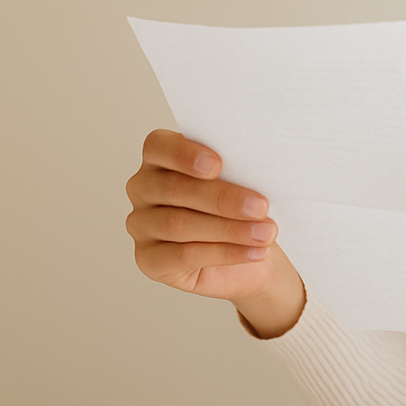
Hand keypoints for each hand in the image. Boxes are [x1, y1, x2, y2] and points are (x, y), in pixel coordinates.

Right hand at [125, 129, 304, 336]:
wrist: (248, 249)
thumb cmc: (241, 204)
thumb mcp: (242, 181)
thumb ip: (236, 170)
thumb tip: (256, 169)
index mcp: (160, 157)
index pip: (158, 146)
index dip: (184, 154)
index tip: (217, 165)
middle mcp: (144, 188)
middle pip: (174, 188)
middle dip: (222, 198)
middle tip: (260, 206)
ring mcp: (141, 225)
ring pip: (179, 224)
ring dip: (229, 229)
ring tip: (265, 232)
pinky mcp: (148, 259)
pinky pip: (183, 256)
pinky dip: (224, 253)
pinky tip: (252, 251)